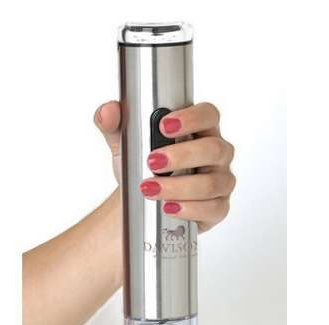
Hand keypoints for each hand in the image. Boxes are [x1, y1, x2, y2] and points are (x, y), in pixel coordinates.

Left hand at [95, 101, 234, 231]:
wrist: (140, 202)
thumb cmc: (142, 167)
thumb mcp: (125, 144)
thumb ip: (114, 124)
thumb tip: (108, 111)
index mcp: (200, 130)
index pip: (208, 115)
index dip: (192, 118)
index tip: (164, 125)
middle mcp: (216, 154)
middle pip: (213, 149)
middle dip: (181, 156)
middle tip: (152, 161)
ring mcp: (220, 182)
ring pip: (211, 183)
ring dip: (179, 187)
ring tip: (150, 189)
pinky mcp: (217, 208)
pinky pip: (212, 209)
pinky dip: (189, 209)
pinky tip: (169, 207)